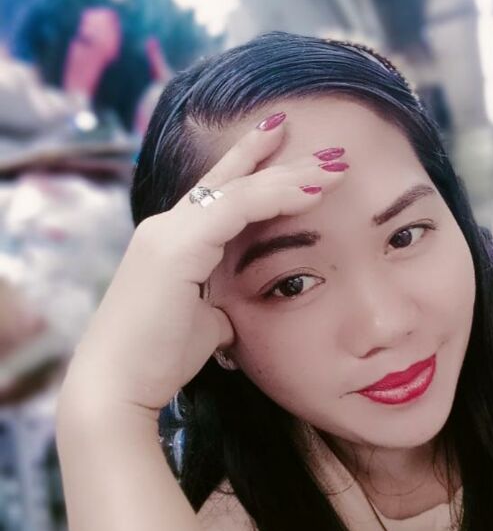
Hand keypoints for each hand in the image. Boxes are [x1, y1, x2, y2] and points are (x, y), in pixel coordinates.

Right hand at [58, 112, 348, 414]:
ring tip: (335, 164)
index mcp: (172, 241)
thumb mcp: (202, 326)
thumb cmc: (156, 362)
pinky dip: (277, 196)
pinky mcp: (175, 246)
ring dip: (291, 175)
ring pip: (240, 188)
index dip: (250, 161)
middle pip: (231, 179)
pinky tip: (314, 191)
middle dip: (279, 158)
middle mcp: (167, 227)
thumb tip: (232, 315)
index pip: (217, 191)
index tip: (282, 140)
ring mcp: (168, 232)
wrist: (117, 390)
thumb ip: (218, 309)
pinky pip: (237, 207)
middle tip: (326, 148)